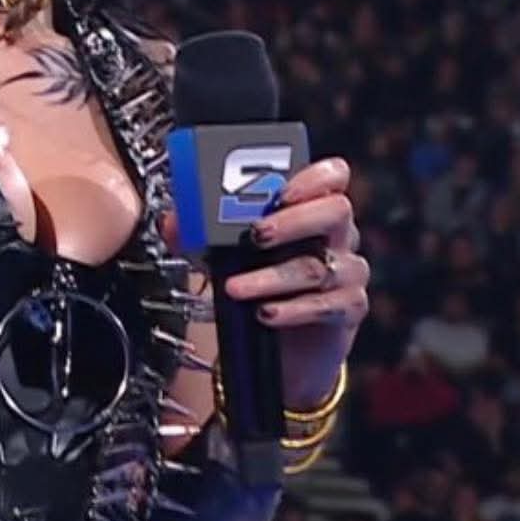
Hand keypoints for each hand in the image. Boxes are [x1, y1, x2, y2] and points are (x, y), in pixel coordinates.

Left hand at [161, 156, 369, 405]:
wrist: (276, 345)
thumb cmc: (255, 281)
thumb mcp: (223, 252)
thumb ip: (197, 232)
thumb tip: (171, 223)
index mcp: (312, 208)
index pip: (333, 176)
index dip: (314, 177)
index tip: (282, 190)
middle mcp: (337, 236)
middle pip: (335, 212)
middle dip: (292, 221)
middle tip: (255, 234)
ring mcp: (348, 272)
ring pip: (319, 266)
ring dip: (270, 276)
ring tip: (234, 287)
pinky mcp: (347, 309)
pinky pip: (326, 306)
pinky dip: (290, 309)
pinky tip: (264, 313)